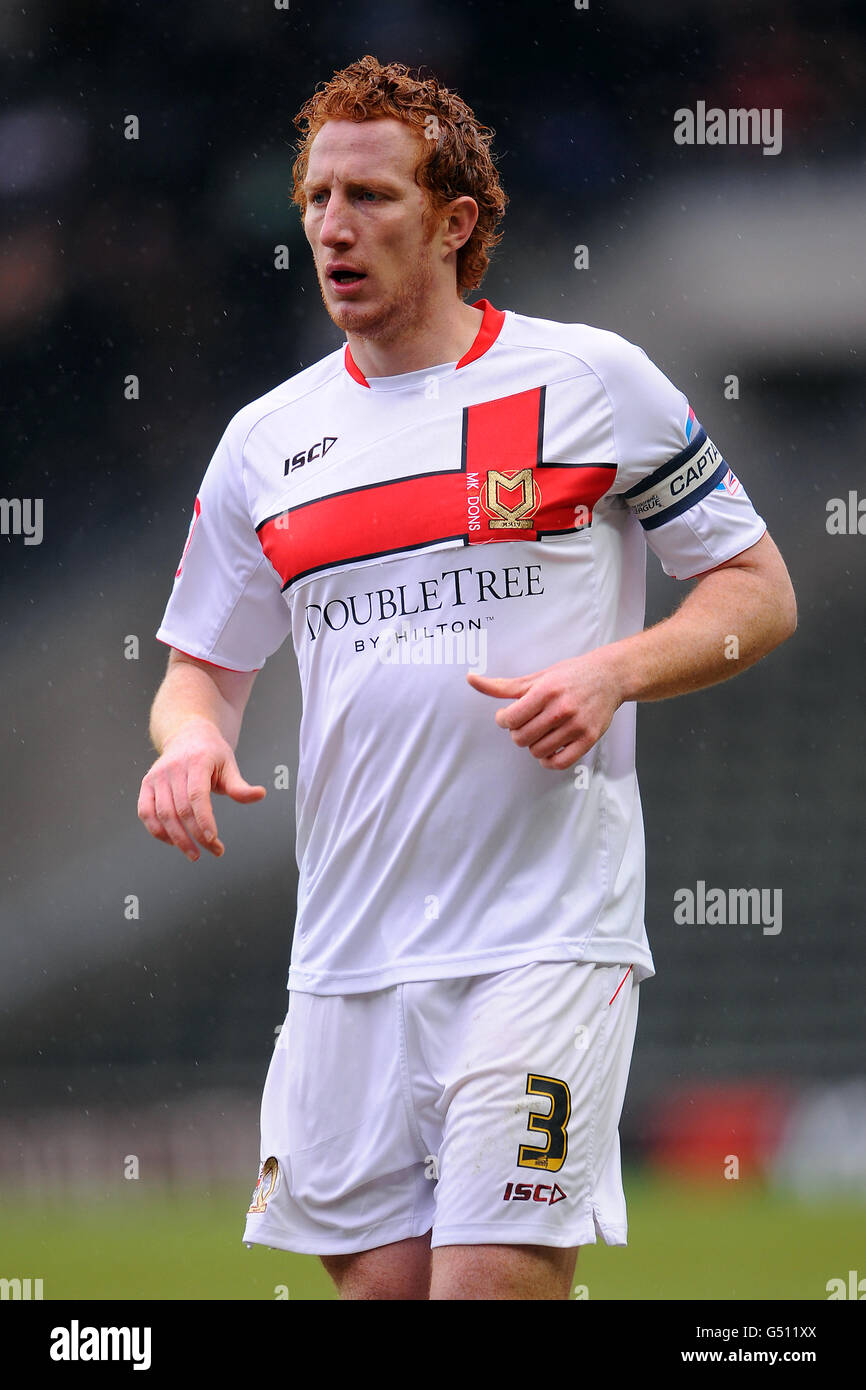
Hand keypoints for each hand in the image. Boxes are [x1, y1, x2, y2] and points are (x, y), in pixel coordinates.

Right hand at [137, 717, 265, 860]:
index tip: (213, 839)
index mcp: (197, 761)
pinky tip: (173, 842)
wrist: (188, 736)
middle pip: (181, 809)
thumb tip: (260, 795)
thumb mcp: (229, 766)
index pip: (197, 795)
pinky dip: (158, 831)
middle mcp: (173, 768)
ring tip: (194, 853)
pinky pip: (146, 813)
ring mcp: (157, 776)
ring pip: (163, 814)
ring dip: (178, 839)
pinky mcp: (147, 785)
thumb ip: (240, 786)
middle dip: (197, 835)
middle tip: (214, 850)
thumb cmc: (211, 754)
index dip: (203, 820)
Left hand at [466, 650, 622, 769]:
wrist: (609, 676)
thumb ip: (502, 686)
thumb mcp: (536, 677)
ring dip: (533, 745)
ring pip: (538, 751)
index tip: (508, 716)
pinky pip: (560, 763)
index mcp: (545, 691)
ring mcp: (576, 726)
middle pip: (521, 738)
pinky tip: (548, 750)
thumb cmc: (569, 676)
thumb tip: (471, 679)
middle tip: (525, 724)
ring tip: (539, 733)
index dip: (503, 720)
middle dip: (517, 733)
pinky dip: (548, 761)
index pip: (510, 718)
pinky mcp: (588, 739)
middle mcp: (561, 709)